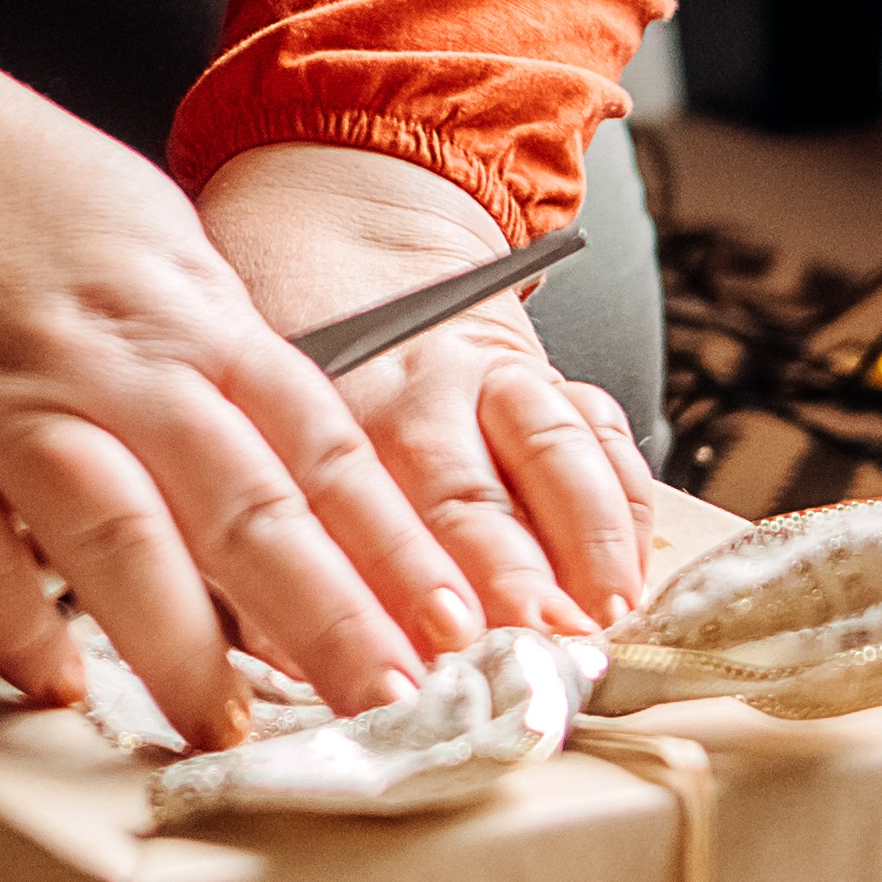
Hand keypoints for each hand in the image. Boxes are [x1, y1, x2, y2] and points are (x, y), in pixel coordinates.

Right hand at [0, 50, 488, 744]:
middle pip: (244, 502)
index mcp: (188, 316)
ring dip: (179, 646)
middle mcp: (109, 359)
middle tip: (391, 708)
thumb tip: (305, 487)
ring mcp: (0, 401)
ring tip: (224, 729)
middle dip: (330, 619)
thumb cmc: (6, 196)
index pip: (320, 448)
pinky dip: (10, 625)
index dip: (394, 549)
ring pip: (114, 533)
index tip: (456, 631)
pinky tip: (52, 681)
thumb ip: (222, 363)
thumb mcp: (154, 248)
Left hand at [200, 141, 684, 640]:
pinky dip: (625, 502)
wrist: (337, 225)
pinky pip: (597, 429)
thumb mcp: (245, 418)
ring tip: (606, 611)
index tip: (425, 656)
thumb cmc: (281, 337)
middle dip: (508, 573)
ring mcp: (489, 372)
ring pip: (550, 450)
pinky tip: (635, 570)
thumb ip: (261, 525)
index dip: (399, 589)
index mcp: (329, 407)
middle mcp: (415, 389)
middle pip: (466, 491)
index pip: (365, 511)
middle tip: (534, 640)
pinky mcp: (541, 369)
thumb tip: (277, 651)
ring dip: (585, 538)